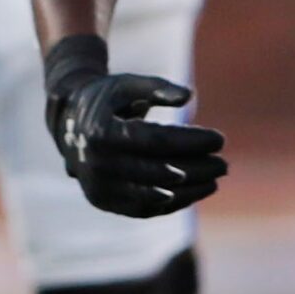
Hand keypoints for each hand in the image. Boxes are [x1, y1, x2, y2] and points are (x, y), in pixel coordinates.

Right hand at [43, 34, 226, 216]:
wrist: (69, 124)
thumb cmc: (107, 100)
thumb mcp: (128, 84)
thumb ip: (158, 88)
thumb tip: (189, 97)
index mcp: (102, 132)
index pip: (156, 141)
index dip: (191, 141)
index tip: (220, 139)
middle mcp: (97, 164)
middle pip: (158, 172)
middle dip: (197, 169)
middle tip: (225, 164)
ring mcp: (98, 187)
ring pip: (152, 195)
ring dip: (189, 191)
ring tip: (215, 180)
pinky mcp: (103, 202)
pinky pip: (143, 208)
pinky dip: (172, 204)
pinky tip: (195, 191)